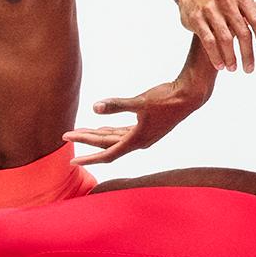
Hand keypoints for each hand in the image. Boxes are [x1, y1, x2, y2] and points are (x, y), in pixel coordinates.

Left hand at [70, 63, 212, 164]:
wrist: (189, 96)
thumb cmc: (167, 99)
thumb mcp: (140, 102)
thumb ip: (116, 105)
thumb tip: (94, 107)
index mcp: (137, 140)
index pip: (107, 153)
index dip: (89, 158)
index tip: (72, 160)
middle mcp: (138, 141)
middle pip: (106, 144)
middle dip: (86, 139)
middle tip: (65, 135)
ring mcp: (142, 135)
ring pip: (114, 138)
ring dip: (96, 135)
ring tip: (78, 132)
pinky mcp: (146, 126)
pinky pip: (122, 132)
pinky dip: (110, 130)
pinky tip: (101, 126)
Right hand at [178, 0, 255, 73]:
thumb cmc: (228, 4)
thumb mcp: (249, 6)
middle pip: (242, 32)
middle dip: (247, 53)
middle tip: (250, 70)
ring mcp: (210, 8)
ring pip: (224, 38)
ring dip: (231, 56)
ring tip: (234, 69)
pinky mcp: (195, 18)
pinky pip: (208, 40)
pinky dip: (215, 55)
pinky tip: (220, 66)